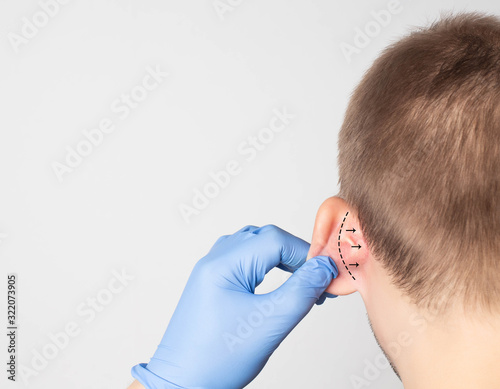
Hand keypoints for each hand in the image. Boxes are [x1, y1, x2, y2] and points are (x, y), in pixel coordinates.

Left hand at [131, 225, 337, 388]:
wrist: (181, 382)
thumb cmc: (216, 360)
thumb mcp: (268, 326)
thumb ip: (301, 292)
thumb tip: (324, 268)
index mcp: (222, 265)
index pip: (275, 240)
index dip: (306, 253)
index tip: (327, 274)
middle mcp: (214, 261)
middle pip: (264, 238)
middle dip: (295, 255)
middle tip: (317, 279)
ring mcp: (210, 270)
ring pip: (253, 245)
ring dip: (281, 257)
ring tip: (301, 280)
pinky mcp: (212, 282)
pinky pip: (243, 258)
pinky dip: (266, 265)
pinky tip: (277, 281)